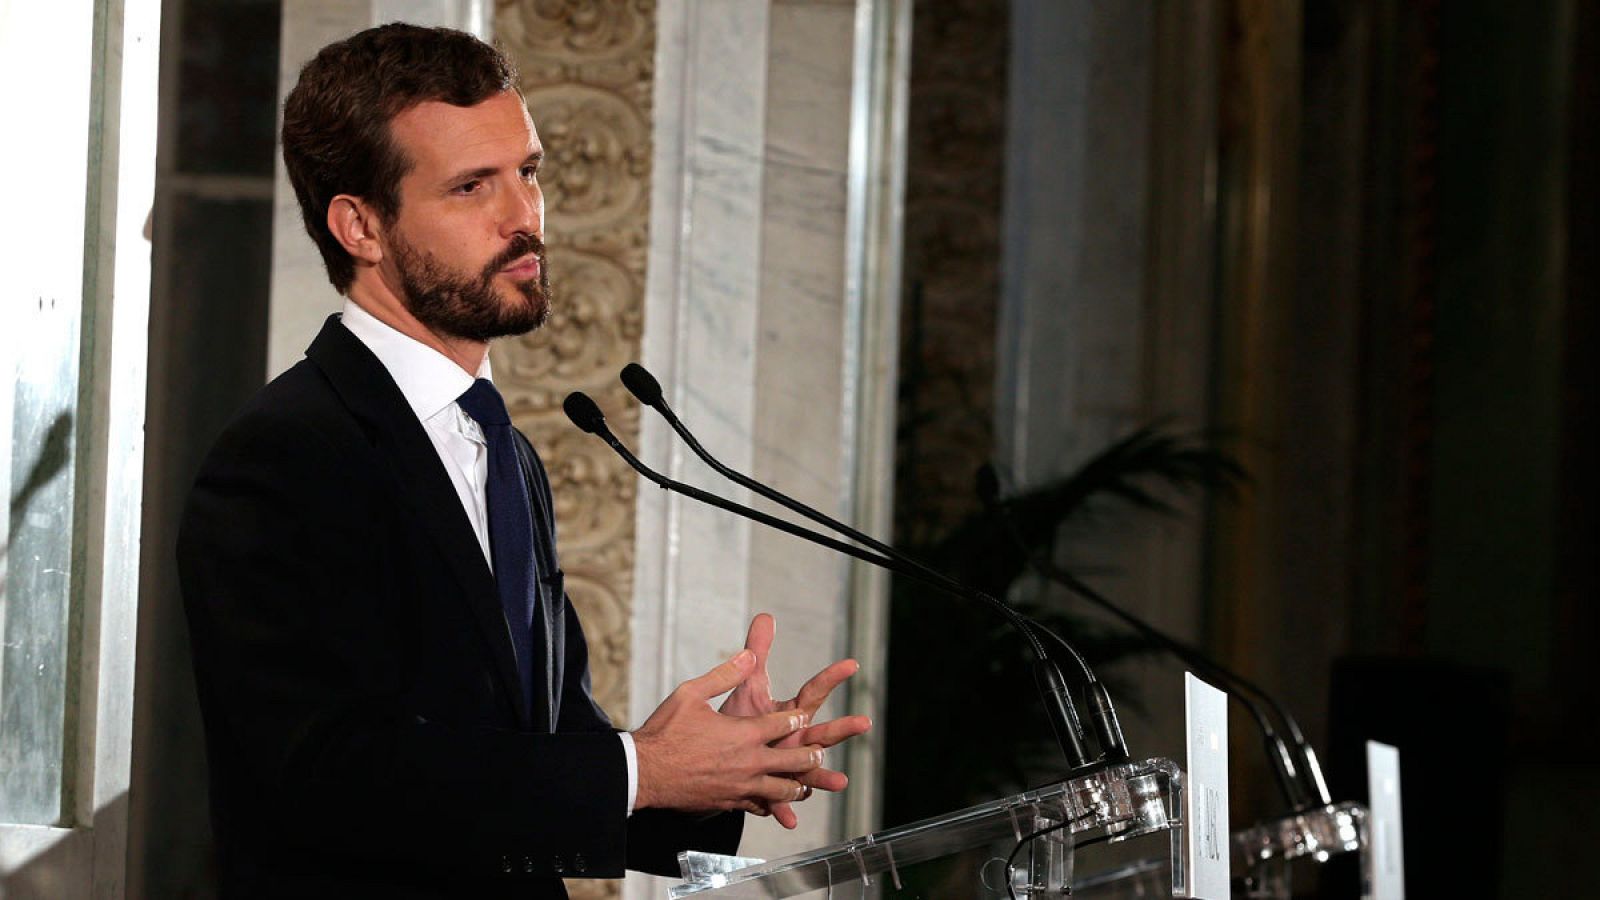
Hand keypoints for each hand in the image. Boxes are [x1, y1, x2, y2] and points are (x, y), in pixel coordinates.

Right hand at [632, 649, 826, 813]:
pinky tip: (773, 801)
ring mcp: (742, 786)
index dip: (796, 718)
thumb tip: (748, 654)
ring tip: (804, 780)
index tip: (801, 715)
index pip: (785, 723)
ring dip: (798, 783)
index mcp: (744, 733)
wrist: (644, 772)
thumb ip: (725, 674)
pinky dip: (772, 803)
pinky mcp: (730, 802)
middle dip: (811, 753)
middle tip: (818, 750)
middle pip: (795, 759)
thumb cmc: (665, 731)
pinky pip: (761, 806)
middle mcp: (750, 761)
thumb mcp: (692, 692)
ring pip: (783, 788)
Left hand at [719, 614, 872, 827]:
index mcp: (793, 715)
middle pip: (822, 732)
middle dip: (843, 729)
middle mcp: (796, 740)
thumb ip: (757, 652)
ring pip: (810, 771)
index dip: (832, 677)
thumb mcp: (749, 685)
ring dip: (824, 777)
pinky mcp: (770, 788)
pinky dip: (784, 810)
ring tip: (840, 783)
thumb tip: (765, 616)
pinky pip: (779, 800)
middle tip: (864, 722)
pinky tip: (789, 819)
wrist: (719, 757)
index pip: (814, 692)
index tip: (852, 664)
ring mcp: (787, 766)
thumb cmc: (739, 719)